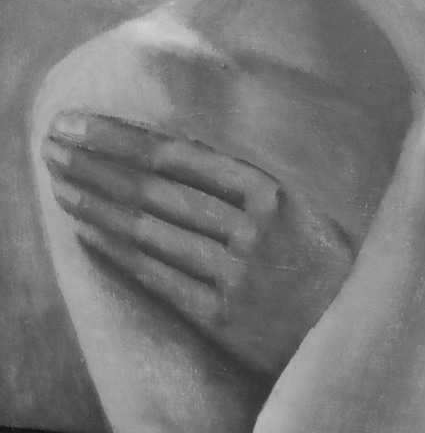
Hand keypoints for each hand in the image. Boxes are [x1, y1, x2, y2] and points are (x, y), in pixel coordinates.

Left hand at [41, 112, 351, 375]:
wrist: (348, 322)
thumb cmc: (316, 255)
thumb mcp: (295, 203)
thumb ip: (241, 180)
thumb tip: (171, 150)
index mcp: (268, 190)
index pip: (176, 155)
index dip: (121, 138)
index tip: (80, 124)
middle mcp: (250, 228)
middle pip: (154, 189)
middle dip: (96, 164)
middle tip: (55, 143)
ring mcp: (234, 274)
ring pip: (148, 231)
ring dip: (97, 206)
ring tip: (62, 186)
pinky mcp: (221, 316)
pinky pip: (156, 277)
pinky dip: (117, 253)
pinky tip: (89, 233)